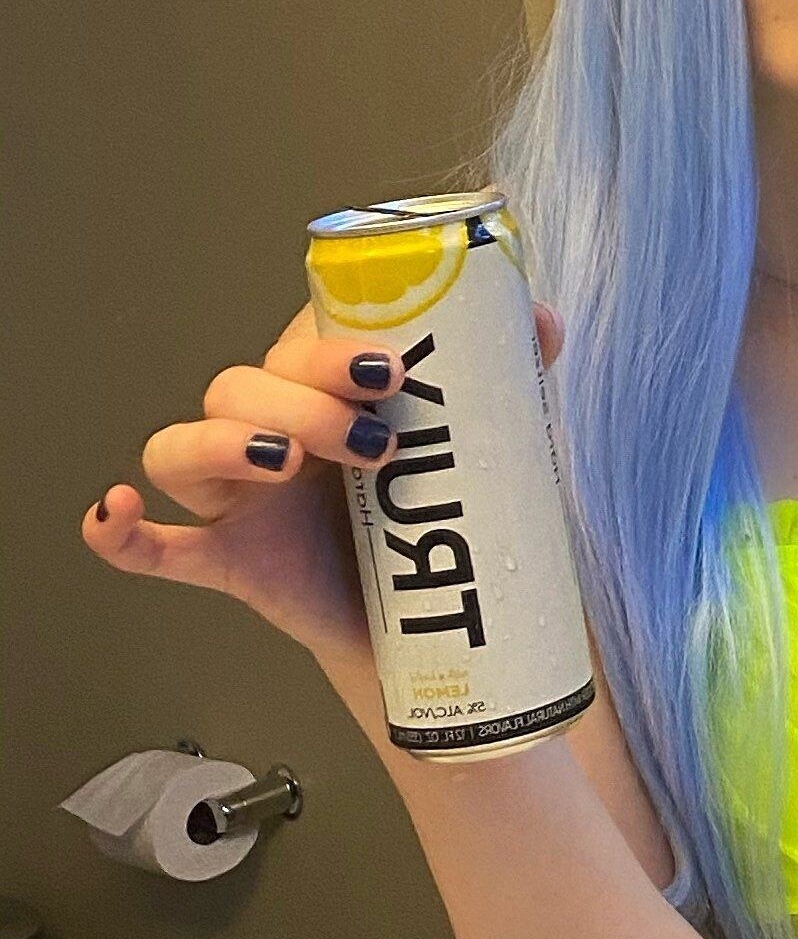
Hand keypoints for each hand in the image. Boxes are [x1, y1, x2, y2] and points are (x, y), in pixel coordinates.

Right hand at [84, 304, 566, 679]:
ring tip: (286, 461)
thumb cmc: (449, 511)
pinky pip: (154, 548)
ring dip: (224, 442)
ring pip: (184, 444)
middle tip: (375, 437)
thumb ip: (507, 377)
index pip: (296, 338)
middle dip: (299, 399)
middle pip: (242, 385)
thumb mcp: (485, 439)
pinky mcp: (228, 561)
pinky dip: (122, 534)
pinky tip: (115, 515)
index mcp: (323, 390)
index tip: (392, 367)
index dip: (326, 343)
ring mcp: (239, 496)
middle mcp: (270, 429)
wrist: (445, 619)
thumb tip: (542, 319)